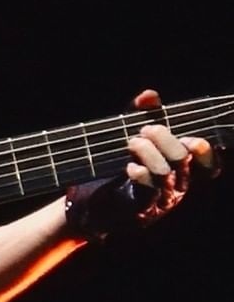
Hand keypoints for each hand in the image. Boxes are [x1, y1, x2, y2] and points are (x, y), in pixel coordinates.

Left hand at [65, 89, 219, 242]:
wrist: (93, 202)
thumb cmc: (119, 164)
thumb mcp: (130, 134)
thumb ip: (142, 114)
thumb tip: (150, 95)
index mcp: (181, 167)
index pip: (208, 164)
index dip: (206, 153)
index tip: (193, 140)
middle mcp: (177, 183)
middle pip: (183, 159)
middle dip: (165, 138)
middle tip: (145, 129)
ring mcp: (161, 197)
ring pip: (166, 173)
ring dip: (148, 152)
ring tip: (132, 142)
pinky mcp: (142, 206)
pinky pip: (149, 191)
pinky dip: (141, 174)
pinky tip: (130, 167)